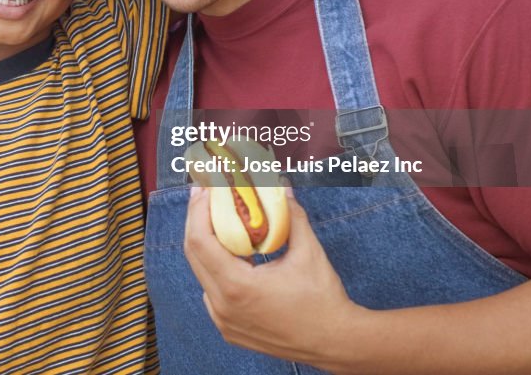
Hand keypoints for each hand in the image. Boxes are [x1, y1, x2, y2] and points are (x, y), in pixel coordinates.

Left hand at [183, 187, 363, 366]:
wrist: (336, 343)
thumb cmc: (323, 300)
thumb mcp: (309, 252)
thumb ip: (291, 216)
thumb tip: (280, 187)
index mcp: (237, 287)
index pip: (201, 241)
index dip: (198, 210)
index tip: (204, 189)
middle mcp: (223, 306)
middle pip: (194, 255)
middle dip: (197, 221)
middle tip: (205, 197)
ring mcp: (224, 321)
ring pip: (202, 274)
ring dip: (207, 245)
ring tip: (218, 221)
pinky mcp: (229, 329)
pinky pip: (212, 292)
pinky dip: (216, 270)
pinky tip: (230, 255)